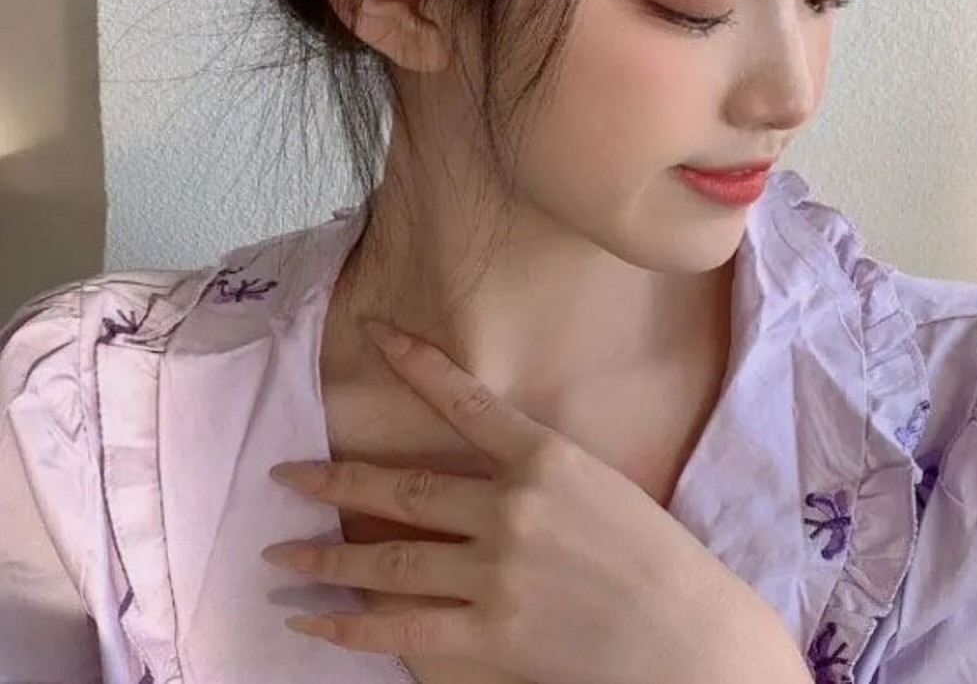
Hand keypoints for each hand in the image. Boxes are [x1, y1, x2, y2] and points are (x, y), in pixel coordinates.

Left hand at [262, 322, 806, 683]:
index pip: (465, 398)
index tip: (374, 335)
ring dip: (325, 557)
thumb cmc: (662, 564)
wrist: (694, 644)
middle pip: (403, 487)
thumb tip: (485, 474)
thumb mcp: (606, 489)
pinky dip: (348, 628)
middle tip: (285, 474)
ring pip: (388, 559)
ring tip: (279, 553)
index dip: (415, 365)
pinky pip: (400, 630)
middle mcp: (511, 507)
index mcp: (546, 459)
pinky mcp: (488, 638)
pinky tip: (310, 622)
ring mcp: (495, 573)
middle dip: (335, 480)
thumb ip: (541, 475)